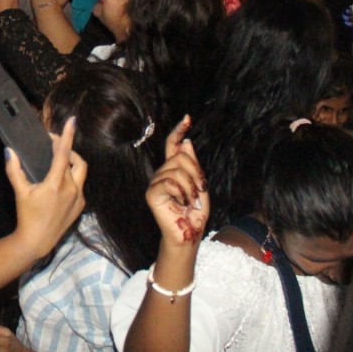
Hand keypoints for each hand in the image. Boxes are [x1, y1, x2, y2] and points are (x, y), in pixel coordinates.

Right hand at [8, 118, 86, 257]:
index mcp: (55, 184)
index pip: (64, 153)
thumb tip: (9, 151)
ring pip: (81, 172)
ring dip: (73, 162)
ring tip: (61, 161)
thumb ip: (14, 170)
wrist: (37, 241)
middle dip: (68, 150)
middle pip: (76, 160)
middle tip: (56, 146)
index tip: (72, 121)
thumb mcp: (20, 192)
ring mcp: (78, 197)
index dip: (67, 136)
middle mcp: (71, 188)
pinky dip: (73, 178)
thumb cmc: (27, 215)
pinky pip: (80, 185)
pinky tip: (61, 182)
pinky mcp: (81, 205)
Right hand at [146, 117, 208, 247]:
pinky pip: (169, 182)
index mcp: (174, 169)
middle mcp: (162, 172)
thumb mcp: (200, 186)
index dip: (179, 130)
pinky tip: (182, 203)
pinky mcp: (152, 193)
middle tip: (199, 192)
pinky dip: (181, 193)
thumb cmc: (195, 213)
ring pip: (177, 170)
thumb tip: (186, 142)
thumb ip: (193, 165)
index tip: (187, 118)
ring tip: (191, 201)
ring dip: (190, 187)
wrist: (189, 234)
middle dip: (196, 173)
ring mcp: (155, 182)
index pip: (174, 145)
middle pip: (181, 156)